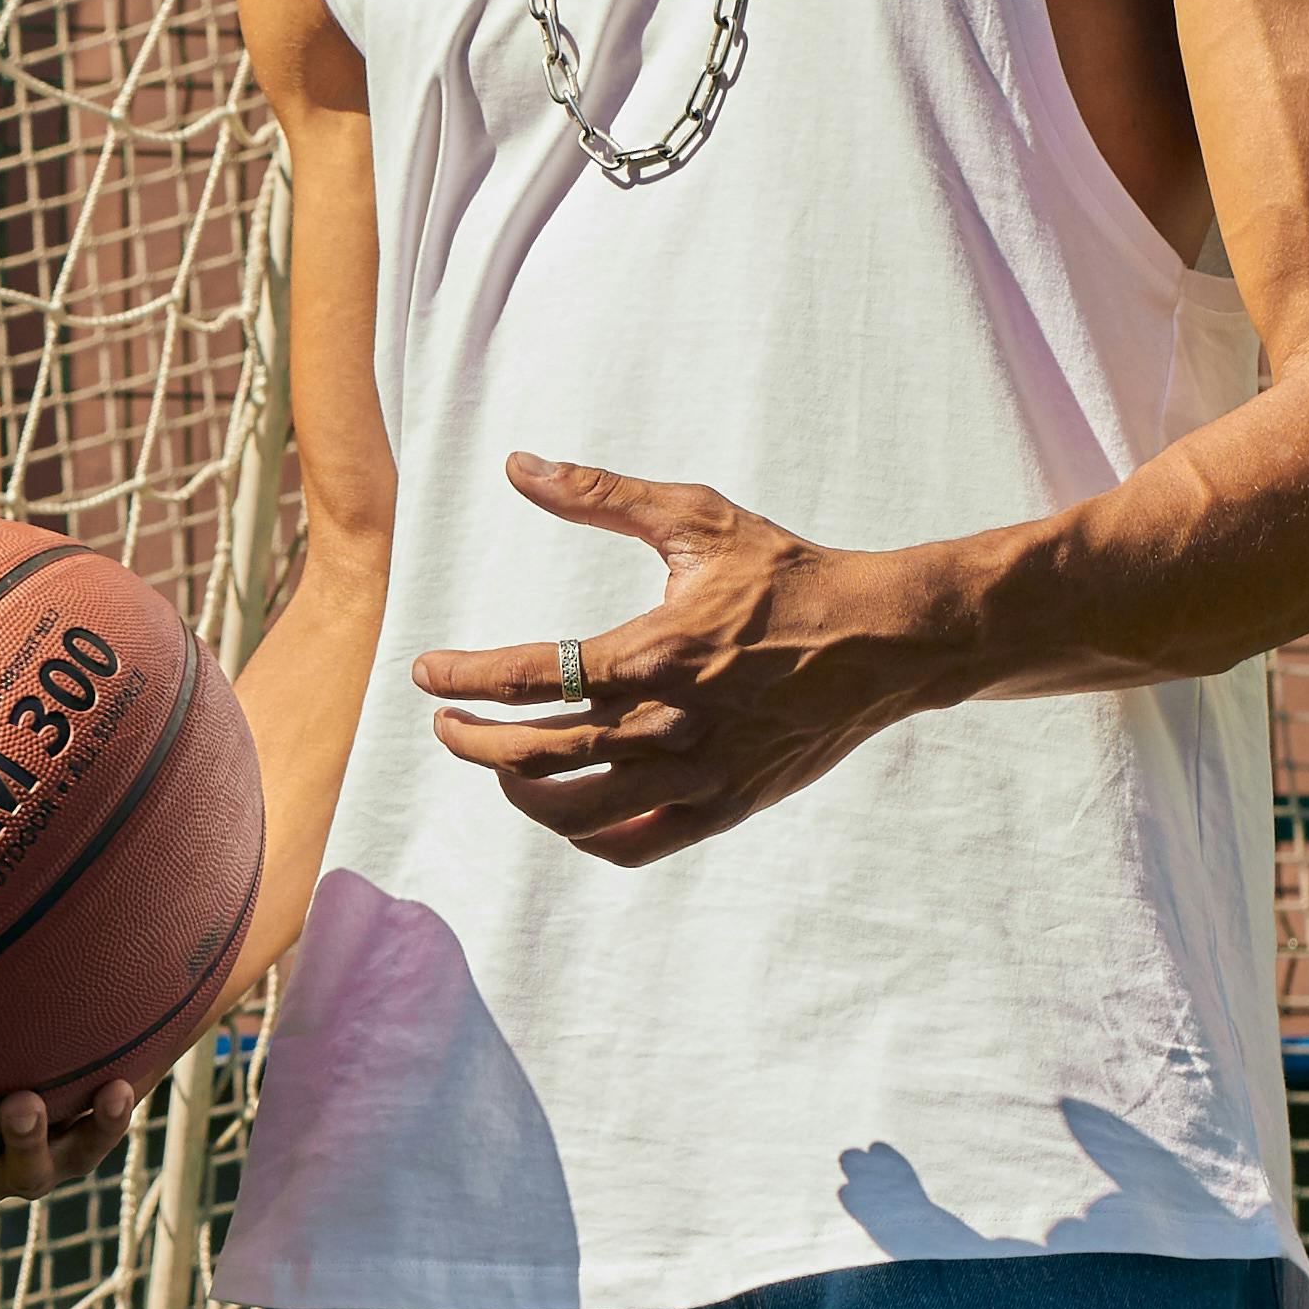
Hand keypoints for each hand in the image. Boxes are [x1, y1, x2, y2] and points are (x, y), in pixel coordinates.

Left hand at [410, 453, 944, 866]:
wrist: (883, 640)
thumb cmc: (787, 574)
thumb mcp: (697, 519)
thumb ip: (601, 494)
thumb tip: (518, 464)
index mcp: (653, 652)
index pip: (527, 674)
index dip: (462, 676)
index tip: (425, 672)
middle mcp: (669, 724)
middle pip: (536, 754)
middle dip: (473, 742)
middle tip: (445, 723)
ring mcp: (698, 774)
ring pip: (576, 811)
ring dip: (518, 793)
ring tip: (498, 766)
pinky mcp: (725, 806)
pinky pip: (633, 843)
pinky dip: (585, 834)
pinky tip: (564, 807)